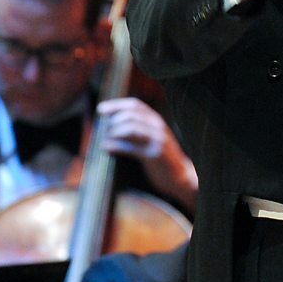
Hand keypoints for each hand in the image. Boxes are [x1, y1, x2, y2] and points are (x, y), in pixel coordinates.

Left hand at [96, 97, 197, 212]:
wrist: (181, 176)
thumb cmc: (161, 158)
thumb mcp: (152, 138)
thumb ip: (138, 129)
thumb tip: (110, 124)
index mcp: (156, 120)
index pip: (135, 105)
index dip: (116, 105)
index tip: (100, 109)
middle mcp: (158, 126)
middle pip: (131, 115)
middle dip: (113, 120)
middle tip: (103, 130)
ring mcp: (157, 140)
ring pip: (130, 128)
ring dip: (113, 132)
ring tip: (105, 139)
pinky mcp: (154, 155)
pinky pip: (130, 148)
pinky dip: (115, 146)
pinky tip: (106, 148)